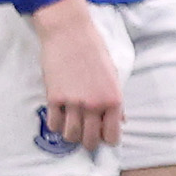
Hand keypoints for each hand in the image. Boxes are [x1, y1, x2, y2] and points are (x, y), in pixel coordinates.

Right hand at [30, 0, 123, 153]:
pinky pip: (54, 124)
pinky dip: (57, 125)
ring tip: (72, 127)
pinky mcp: (54, 98)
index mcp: (114, 99)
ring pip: (71, 136)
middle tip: (87, 136)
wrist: (70, 33)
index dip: (108, 139)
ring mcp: (73, 102)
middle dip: (90, 142)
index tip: (104, 137)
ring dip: (72, 135)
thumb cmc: (94, 51)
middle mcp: (95, 104)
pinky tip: (60, 117)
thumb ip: (116, 101)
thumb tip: (121, 121)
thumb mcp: (113, 75)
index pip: (112, 135)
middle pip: (91, 140)